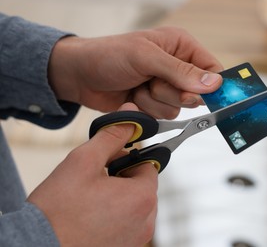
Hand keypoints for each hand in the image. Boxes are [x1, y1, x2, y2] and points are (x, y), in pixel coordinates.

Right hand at [27, 103, 157, 246]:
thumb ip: (112, 135)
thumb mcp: (84, 161)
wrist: (37, 246)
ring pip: (136, 205)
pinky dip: (116, 215)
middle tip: (96, 178)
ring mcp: (137, 238)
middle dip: (123, 176)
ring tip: (92, 198)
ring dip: (120, 196)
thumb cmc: (58, 208)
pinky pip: (129, 224)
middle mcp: (147, 221)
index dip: (127, 158)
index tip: (107, 161)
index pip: (148, 165)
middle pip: (143, 186)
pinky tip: (92, 215)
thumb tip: (131, 114)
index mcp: (142, 197)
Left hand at [48, 27, 222, 118]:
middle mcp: (176, 67)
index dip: (211, 85)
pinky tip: (132, 97)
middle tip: (154, 82)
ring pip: (177, 108)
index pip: (211, 68)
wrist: (80, 76)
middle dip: (172, 92)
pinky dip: (145, 109)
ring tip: (138, 86)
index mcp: (180, 46)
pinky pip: (162, 116)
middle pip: (196, 93)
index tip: (203, 96)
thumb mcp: (146, 58)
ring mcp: (165, 87)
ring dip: (154, 101)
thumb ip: (180, 71)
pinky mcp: (154, 103)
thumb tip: (213, 83)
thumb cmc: (109, 55)